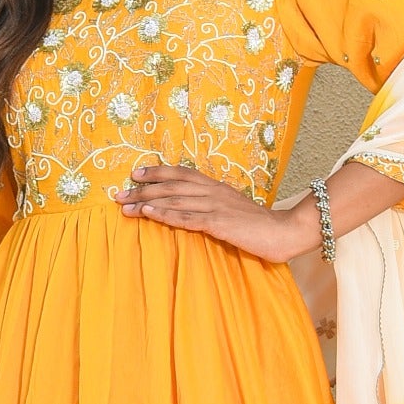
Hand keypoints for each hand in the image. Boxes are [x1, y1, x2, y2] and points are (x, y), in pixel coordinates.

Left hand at [113, 160, 321, 261]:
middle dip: (143, 189)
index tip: (136, 173)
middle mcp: (213, 192)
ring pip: (174, 200)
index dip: (158, 171)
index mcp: (216, 187)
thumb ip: (214, 207)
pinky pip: (186, 217)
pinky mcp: (218, 223)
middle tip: (118, 193)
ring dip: (146, 202)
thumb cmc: (260, 226)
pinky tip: (148, 214)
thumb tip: (193, 210)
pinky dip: (165, 214)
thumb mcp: (234, 211)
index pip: (182, 173)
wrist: (285, 232)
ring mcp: (215, 206)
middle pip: (171, 186)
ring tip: (124, 205)